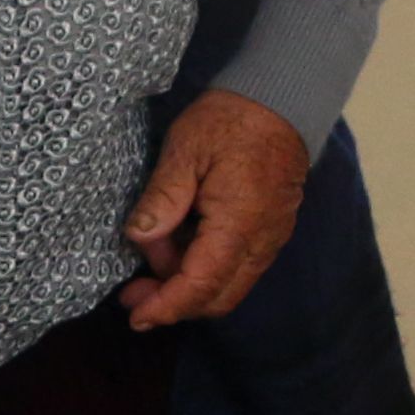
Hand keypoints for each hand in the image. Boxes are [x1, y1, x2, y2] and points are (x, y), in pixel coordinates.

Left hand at [118, 90, 310, 329]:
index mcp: (238, 225)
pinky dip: (206, 269)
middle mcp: (261, 241)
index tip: (135, 315)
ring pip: (229, 286)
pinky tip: (180, 245)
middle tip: (134, 292)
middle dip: (174, 303)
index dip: (165, 307)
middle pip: (218, 298)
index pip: (199, 286)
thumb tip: (139, 237)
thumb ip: (162, 199)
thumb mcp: (185, 150)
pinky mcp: (271, 230)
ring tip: (154, 253)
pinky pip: (239, 267)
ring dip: (189, 285)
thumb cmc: (231, 120)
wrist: (281, 99)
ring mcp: (271, 238)